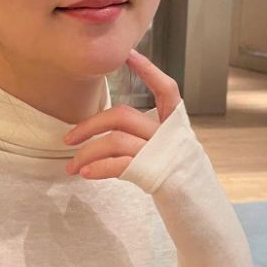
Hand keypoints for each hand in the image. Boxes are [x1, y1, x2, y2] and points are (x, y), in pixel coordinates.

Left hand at [63, 49, 181, 178]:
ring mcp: (163, 153)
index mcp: (175, 125)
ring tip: (72, 167)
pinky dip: (98, 167)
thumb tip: (102, 133)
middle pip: (123, 115)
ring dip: (87, 153)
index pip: (166, 90)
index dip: (148, 70)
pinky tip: (85, 174)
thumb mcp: (162, 151)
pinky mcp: (155, 173)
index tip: (129, 53)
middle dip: (90, 124)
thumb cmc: (175, 180)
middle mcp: (170, 134)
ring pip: (116, 140)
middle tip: (67, 140)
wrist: (199, 213)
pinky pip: (119, 164)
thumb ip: (142, 136)